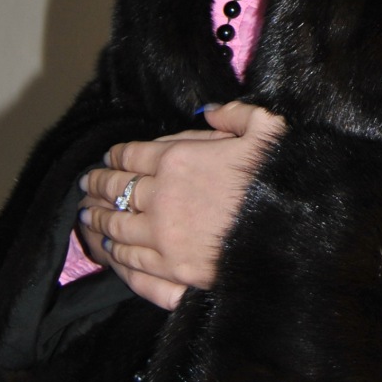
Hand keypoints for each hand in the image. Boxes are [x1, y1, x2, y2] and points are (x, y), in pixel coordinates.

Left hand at [77, 102, 285, 309]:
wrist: (294, 234)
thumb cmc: (282, 179)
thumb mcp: (266, 129)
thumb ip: (234, 114)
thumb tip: (208, 111)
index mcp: (179, 159)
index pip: (131, 154)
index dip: (115, 155)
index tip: (107, 157)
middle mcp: (162, 197)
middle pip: (116, 190)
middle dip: (98, 185)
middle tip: (87, 184)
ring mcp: (163, 236)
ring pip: (116, 226)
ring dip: (98, 220)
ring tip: (87, 216)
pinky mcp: (172, 270)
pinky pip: (132, 262)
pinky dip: (116, 255)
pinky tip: (109, 251)